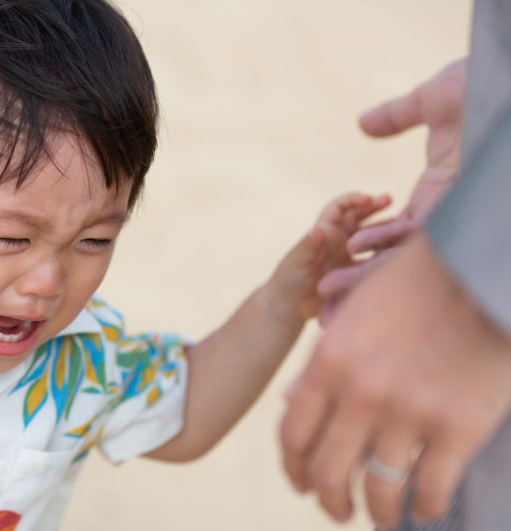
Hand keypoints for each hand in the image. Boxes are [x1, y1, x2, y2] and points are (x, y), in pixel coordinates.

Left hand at [268, 193, 389, 325]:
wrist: (291, 304)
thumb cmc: (289, 278)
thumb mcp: (299, 260)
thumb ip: (309, 245)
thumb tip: (317, 229)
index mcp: (324, 231)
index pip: (339, 208)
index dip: (353, 200)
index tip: (368, 198)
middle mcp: (338, 239)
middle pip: (358, 216)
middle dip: (373, 206)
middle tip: (390, 199)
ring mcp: (348, 254)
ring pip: (370, 235)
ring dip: (384, 227)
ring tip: (403, 221)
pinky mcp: (355, 271)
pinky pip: (374, 258)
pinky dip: (387, 252)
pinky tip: (402, 250)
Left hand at [281, 235, 510, 526]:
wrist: (479, 266)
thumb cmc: (414, 283)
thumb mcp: (354, 313)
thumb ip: (324, 360)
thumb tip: (291, 402)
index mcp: (329, 360)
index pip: (293, 433)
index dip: (293, 468)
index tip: (301, 485)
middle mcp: (360, 391)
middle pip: (328, 469)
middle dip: (328, 500)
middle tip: (338, 511)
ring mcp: (409, 411)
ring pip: (379, 489)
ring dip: (377, 513)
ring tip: (383, 519)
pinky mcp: (458, 426)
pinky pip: (430, 488)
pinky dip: (425, 508)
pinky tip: (426, 510)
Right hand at [317, 59, 465, 325]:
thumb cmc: (486, 87)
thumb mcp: (431, 101)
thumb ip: (396, 116)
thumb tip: (362, 124)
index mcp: (441, 196)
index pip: (396, 235)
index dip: (367, 252)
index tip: (339, 267)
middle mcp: (448, 216)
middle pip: (395, 261)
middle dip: (359, 287)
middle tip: (326, 309)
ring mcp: (455, 218)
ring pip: (401, 261)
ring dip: (362, 279)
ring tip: (326, 297)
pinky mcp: (459, 216)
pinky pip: (417, 242)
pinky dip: (383, 251)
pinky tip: (354, 255)